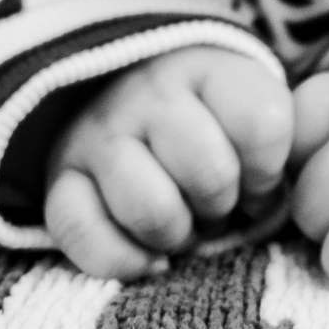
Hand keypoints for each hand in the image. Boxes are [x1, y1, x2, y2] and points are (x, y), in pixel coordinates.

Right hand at [44, 45, 291, 279]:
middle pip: (211, 174)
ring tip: (179, 225)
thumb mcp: (243, 101)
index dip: (269, 172)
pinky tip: (147, 257)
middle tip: (212, 206)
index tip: (256, 179)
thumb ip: (267, 143)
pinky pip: (85, 233)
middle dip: (222, 206)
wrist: (114, 83)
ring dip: (176, 235)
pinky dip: (123, 260)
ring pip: (153, 210)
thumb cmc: (201, 113)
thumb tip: (267, 205)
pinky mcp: (60, 176)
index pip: (262, 126)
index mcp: (206, 67)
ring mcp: (100, 133)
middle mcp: (149, 92)